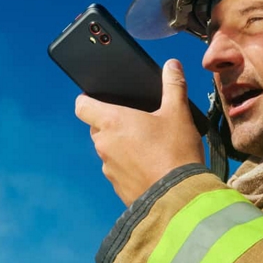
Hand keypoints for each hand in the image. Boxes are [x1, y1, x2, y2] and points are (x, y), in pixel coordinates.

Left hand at [74, 59, 205, 204]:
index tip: (99, 99)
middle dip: (112, 124)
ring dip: (122, 147)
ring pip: (108, 150)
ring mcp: (108, 168)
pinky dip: (129, 167)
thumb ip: (173, 86)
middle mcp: (104, 144)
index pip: (82, 106)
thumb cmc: (175, 152)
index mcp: (112, 122)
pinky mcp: (117, 187)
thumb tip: (171, 65)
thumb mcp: (179, 113)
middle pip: (97, 128)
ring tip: (148, 148)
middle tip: (138, 123)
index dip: (88, 100)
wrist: (179, 198)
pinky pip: (118, 171)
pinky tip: (151, 167)